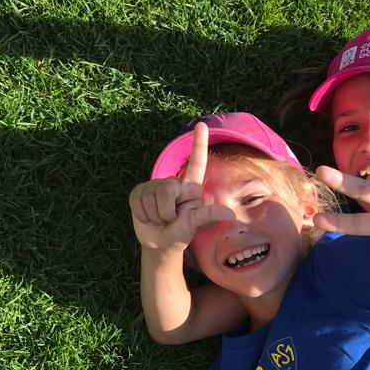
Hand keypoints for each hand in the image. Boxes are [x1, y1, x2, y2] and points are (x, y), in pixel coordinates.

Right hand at [129, 122, 234, 251]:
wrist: (160, 243)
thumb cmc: (181, 233)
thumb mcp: (195, 225)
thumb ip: (208, 215)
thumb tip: (231, 215)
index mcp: (190, 187)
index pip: (196, 162)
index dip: (198, 144)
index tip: (202, 125)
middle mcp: (173, 183)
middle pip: (166, 190)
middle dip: (166, 212)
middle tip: (169, 220)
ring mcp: (154, 185)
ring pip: (151, 197)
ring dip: (154, 215)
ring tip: (160, 220)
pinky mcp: (139, 191)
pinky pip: (138, 200)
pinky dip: (142, 214)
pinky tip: (147, 217)